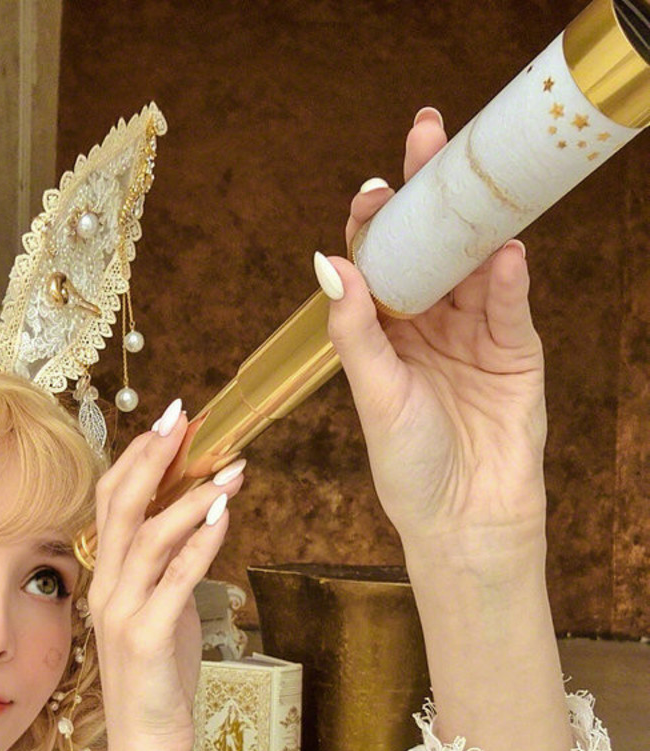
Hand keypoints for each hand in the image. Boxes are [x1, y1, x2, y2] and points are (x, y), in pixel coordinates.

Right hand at [87, 403, 244, 750]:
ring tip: (230, 470)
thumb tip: (200, 521)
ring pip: (147, 537)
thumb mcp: (164, 612)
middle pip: (118, 506)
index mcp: (107, 579)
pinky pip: (175, 580)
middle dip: (153, 457)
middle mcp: (106, 589)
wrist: (148, 743)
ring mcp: (122, 614)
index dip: (137, 457)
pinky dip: (200, 542)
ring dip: (190, 496)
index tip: (171, 421)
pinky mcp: (147, 639)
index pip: (109, 502)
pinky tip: (225, 515)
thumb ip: (170, 569)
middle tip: (186, 418)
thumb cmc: (160, 680)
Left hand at [323, 110, 547, 570]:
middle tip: (427, 134)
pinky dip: (510, 278)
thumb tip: (329, 262)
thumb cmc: (409, 467)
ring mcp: (477, 332)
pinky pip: (512, 304)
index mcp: (386, 334)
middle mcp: (430, 324)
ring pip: (475, 263)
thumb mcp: (374, 396)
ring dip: (472, 220)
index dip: (376, 222)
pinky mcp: (517, 351)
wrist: (464, 520)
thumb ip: (356, 332)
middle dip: (428, 192)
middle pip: (430, 245)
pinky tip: (505, 252)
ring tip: (466, 178)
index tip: (373, 189)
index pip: (380, 263)